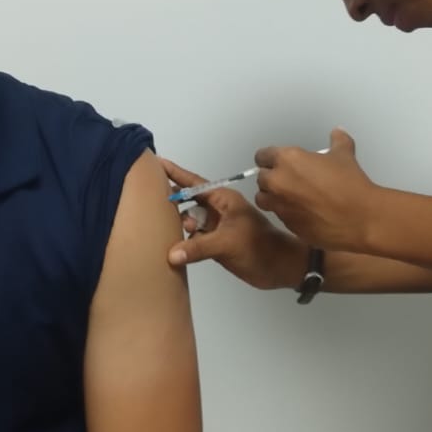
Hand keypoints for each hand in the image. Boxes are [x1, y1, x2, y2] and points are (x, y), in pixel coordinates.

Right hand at [160, 156, 310, 290]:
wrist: (282, 268)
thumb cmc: (259, 247)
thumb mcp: (227, 244)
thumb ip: (198, 247)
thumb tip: (171, 254)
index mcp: (223, 200)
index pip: (194, 183)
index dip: (175, 173)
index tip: (155, 163)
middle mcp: (217, 210)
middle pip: (188, 202)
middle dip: (172, 203)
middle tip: (149, 206)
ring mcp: (216, 227)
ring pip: (190, 221)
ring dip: (178, 225)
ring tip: (160, 231)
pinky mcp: (216, 244)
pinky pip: (194, 239)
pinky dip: (184, 243)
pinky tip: (172, 249)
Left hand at [255, 129, 381, 253]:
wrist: (360, 218)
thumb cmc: (350, 186)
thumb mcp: (345, 156)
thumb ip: (338, 141)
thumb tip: (338, 134)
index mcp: (287, 160)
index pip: (262, 155)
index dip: (270, 158)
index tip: (276, 160)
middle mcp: (278, 182)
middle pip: (261, 178)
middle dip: (272, 178)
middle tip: (288, 179)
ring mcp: (280, 206)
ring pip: (264, 199)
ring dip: (272, 197)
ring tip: (289, 196)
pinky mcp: (287, 225)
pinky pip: (279, 216)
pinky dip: (286, 213)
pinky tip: (302, 212)